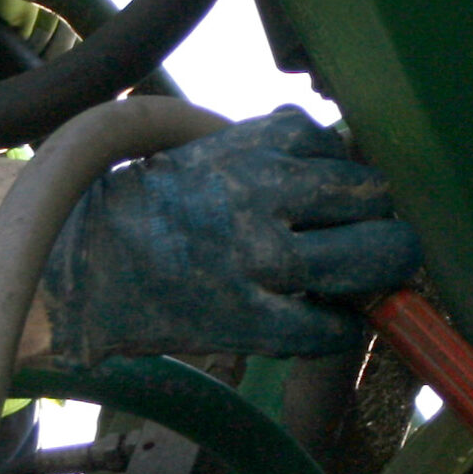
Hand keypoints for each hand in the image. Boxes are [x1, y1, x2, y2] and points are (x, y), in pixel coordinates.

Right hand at [41, 106, 421, 366]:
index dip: (350, 179)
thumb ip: (274, 149)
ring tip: (371, 280)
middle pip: (370, 198)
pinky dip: (342, 328)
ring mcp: (257, 258)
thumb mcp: (210, 151)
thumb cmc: (156, 209)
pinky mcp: (248, 319)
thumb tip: (348, 156)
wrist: (88, 265)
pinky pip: (328, 327)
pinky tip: (332, 321)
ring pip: (366, 260)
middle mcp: (262, 194)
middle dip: (384, 220)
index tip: (344, 199)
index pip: (340, 150)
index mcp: (252, 146)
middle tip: (382, 239)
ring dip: (382, 271)